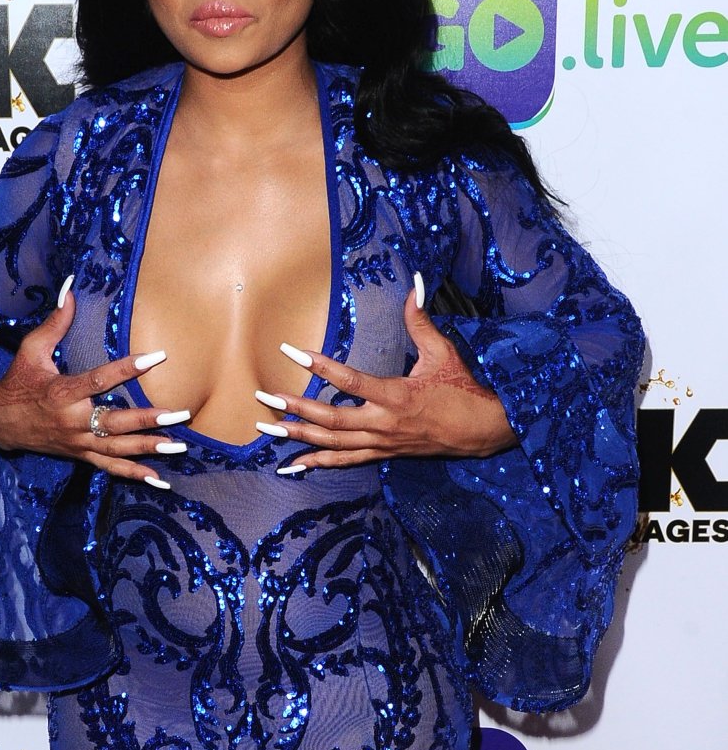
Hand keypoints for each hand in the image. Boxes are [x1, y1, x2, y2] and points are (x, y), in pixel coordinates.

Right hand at [0, 284, 188, 487]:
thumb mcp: (30, 350)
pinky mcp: (81, 455)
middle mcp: (72, 421)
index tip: (156, 357)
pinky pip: (110, 469)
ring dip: (149, 448)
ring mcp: (78, 442)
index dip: (127, 368)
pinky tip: (161, 480)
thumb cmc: (18, 381)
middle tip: (180, 414)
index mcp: (62, 393)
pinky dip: (134, 475)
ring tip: (180, 445)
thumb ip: (55, 322)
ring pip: (118, 450)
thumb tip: (70, 288)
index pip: (99, 380)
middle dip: (149, 420)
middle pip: (116, 423)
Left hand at [257, 286, 516, 469]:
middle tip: (264, 397)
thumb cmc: (463, 389)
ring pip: (332, 444)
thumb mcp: (443, 352)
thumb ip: (420, 321)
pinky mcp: (383, 453)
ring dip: (298, 437)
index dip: (319, 366)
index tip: (292, 352)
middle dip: (295, 410)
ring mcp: (382, 442)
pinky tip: (293, 465)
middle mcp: (384, 424)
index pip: (349, 381)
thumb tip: (416, 285)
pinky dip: (318, 463)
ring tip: (266, 429)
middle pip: (331, 420)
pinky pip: (345, 461)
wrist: (484, 431)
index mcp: (396, 396)